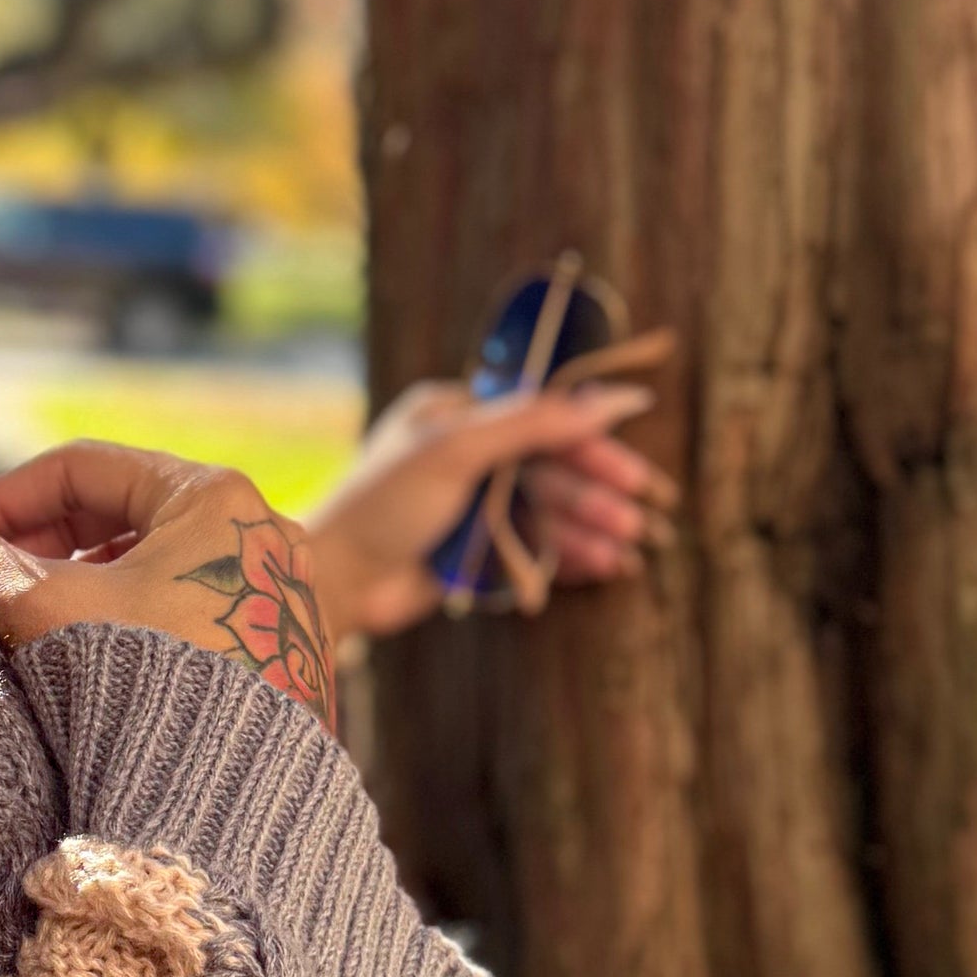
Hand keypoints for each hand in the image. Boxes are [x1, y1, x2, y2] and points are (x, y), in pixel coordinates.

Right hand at [0, 442, 338, 732]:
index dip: (3, 497)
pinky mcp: (272, 647)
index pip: (81, 468)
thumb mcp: (50, 610)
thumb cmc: (147, 688)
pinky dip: (122, 618)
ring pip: (147, 565)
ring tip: (23, 620)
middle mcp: (256, 531)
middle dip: (39, 542)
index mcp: (213, 496)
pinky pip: (179, 609)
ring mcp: (271, 593)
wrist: (231, 799)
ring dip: (77, 583)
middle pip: (118, 513)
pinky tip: (82, 657)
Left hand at [304, 380, 674, 638]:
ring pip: (548, 509)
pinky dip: (569, 554)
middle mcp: (467, 456)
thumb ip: (534, 422)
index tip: (634, 462)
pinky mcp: (472, 552)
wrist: (334, 578)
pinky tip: (604, 565)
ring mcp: (471, 506)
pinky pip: (534, 546)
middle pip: (551, 466)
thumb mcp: (456, 448)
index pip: (542, 416)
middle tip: (642, 513)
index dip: (592, 439)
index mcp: (457, 415)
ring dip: (589, 526)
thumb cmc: (382, 502)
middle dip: (597, 490)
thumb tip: (610, 398)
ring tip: (628, 547)